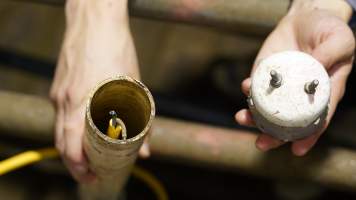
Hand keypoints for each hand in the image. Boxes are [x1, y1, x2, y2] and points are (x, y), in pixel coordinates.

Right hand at [50, 0, 148, 182]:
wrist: (95, 21)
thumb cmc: (117, 49)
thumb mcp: (134, 86)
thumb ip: (140, 121)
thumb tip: (144, 150)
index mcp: (85, 102)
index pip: (72, 147)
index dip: (80, 167)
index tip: (93, 177)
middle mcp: (67, 100)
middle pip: (62, 144)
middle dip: (74, 165)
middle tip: (90, 175)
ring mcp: (60, 93)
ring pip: (59, 130)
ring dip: (71, 149)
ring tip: (88, 158)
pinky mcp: (59, 86)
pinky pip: (61, 114)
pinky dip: (70, 129)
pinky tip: (84, 130)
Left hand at [235, 1, 354, 155]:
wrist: (306, 17)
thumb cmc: (328, 31)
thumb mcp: (340, 39)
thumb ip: (332, 54)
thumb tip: (315, 68)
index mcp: (323, 93)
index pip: (316, 120)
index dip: (308, 137)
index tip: (297, 150)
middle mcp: (299, 95)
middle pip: (287, 122)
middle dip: (273, 136)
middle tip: (261, 144)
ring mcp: (280, 87)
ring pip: (266, 109)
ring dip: (253, 117)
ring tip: (242, 118)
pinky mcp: (265, 74)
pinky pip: (255, 87)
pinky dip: (249, 90)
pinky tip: (245, 87)